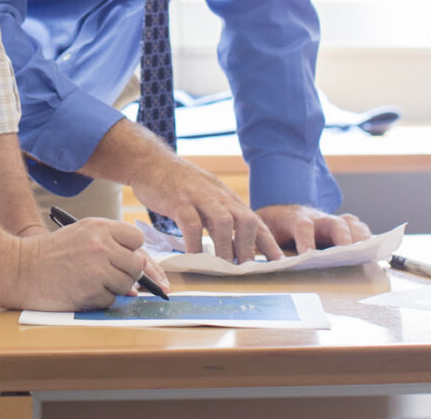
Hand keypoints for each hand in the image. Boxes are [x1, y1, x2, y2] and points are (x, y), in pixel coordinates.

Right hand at [11, 217, 163, 310]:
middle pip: (136, 265)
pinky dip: (99, 300)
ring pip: (127, 285)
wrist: (20, 269)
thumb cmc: (49, 253)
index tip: (121, 257)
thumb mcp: (80, 235)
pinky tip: (81, 291)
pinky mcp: (92, 291)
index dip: (131, 250)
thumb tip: (142, 267)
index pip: (137, 239)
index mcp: (99, 227)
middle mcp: (101, 245)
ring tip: (90, 282)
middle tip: (105, 274)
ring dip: (113, 288)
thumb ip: (110, 244)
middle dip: (125, 273)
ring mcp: (98, 269)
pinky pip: (111, 300)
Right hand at [130, 156, 282, 263]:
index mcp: (227, 198)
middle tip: (248, 270)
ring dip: (226, 247)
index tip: (279, 263)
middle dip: (250, 247)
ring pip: (222, 222)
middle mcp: (218, 196)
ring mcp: (198, 197)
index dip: (268, 242)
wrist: (150, 160)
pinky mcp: (178, 200)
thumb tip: (233, 242)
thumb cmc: (178, 183)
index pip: (255, 220)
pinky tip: (194, 257)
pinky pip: (191, 223)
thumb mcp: (206, 195)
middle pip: (245, 220)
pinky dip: (195, 242)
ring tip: (225, 267)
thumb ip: (219, 214)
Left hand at [256, 204, 371, 252]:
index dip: (306, 240)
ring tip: (366, 252)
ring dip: (359, 237)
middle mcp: (315, 217)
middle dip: (343, 238)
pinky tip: (373, 249)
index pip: (302, 225)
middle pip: (334, 222)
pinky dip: (366, 236)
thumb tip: (253, 263)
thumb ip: (260, 244)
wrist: (278, 209)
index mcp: (293, 217)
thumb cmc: (270, 225)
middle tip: (348, 253)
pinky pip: (357, 226)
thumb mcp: (260, 231)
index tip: (308, 256)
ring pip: (349, 223)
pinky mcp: (340, 225)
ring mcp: (329, 220)